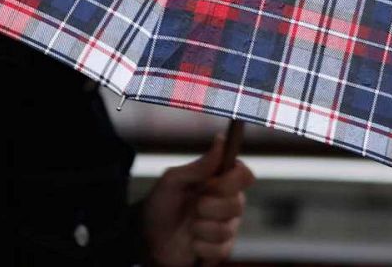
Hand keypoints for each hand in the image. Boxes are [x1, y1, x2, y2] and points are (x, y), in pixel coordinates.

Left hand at [140, 133, 255, 265]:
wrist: (147, 238)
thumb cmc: (160, 205)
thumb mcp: (173, 181)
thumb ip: (199, 166)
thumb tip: (221, 140)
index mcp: (220, 182)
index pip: (245, 175)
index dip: (234, 180)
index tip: (215, 183)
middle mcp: (228, 203)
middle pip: (239, 203)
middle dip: (210, 207)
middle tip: (194, 206)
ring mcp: (226, 227)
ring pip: (228, 229)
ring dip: (201, 228)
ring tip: (188, 227)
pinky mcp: (221, 250)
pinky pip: (221, 250)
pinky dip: (201, 247)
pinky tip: (191, 243)